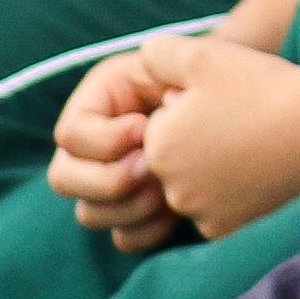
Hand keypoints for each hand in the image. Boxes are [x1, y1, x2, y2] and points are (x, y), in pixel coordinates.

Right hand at [45, 35, 215, 251]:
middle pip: (64, 179)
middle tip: (152, 170)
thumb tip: (144, 115)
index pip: (70, 134)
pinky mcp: (133, 211)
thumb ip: (161, 63)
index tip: (147, 127)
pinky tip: (176, 213)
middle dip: (109, 180)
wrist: (236, 104)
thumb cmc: (209, 78)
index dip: (106, 139)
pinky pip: (122, 238)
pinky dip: (147, 231)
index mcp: (95, 104)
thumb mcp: (183, 60)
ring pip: (90, 214)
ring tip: (168, 190)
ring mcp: (108, 183)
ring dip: (130, 208)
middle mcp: (90, 147)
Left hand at [139, 44, 299, 239]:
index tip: (222, 99)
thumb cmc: (259, 86)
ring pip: (193, 183)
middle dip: (196, 138)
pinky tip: (255, 167)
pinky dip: (230, 191)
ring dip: (211, 165)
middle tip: (238, 119)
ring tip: (250, 140)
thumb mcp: (201, 54)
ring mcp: (200, 213)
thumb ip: (157, 53)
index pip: (159, 124)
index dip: (189, 105)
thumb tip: (142, 60)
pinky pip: (215, 207)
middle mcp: (172, 188)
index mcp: (158, 147)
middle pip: (174, 156)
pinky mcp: (226, 229)